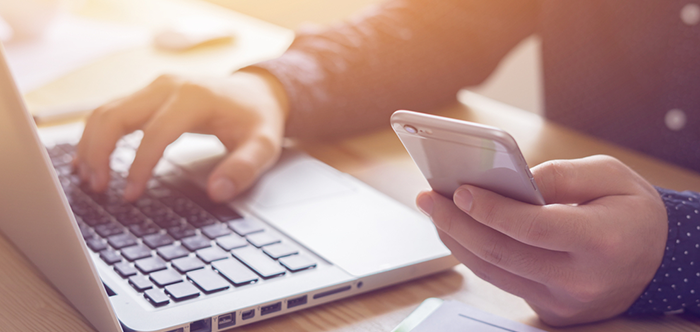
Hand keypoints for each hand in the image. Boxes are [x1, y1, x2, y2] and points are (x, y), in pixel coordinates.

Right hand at [73, 69, 288, 201]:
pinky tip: (88, 159)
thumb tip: (218, 192)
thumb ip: (244, 168)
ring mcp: (155, 87)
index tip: (130, 195)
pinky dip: (96, 135)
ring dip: (91, 144)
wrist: (258, 92)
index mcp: (194, 97)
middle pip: (116, 115)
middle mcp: (168, 86)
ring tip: (89, 179)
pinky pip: (112, 112)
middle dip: (99, 152)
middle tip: (97, 188)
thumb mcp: (264, 146)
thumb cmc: (258, 119)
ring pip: (106, 111)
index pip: (155, 134)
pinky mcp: (148, 95)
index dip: (138, 167)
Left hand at [416, 155, 667, 325]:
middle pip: (502, 253)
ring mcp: (565, 302)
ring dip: (456, 240)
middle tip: (428, 197)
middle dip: (456, 223)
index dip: (491, 209)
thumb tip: (509, 179)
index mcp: (603, 241)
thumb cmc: (632, 211)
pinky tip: (459, 232)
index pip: (533, 227)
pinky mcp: (552, 311)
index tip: (458, 190)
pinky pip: (503, 282)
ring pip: (494, 272)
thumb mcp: (611, 175)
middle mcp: (582, 280)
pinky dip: (475, 256)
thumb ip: (560, 174)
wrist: (658, 261)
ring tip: (435, 211)